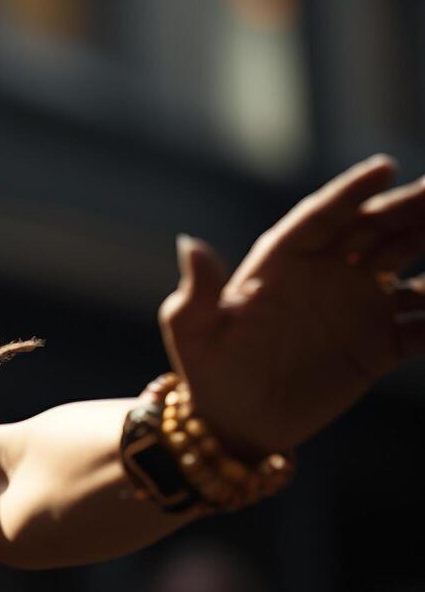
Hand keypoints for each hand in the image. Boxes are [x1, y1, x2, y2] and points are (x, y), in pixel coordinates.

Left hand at [158, 154, 424, 459]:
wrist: (236, 424)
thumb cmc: (208, 371)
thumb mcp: (193, 332)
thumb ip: (198, 292)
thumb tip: (190, 245)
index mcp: (283, 262)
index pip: (323, 217)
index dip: (352, 192)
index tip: (387, 167)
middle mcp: (327, 275)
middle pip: (377, 230)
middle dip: (411, 208)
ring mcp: (357, 307)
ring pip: (410, 267)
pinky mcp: (380, 345)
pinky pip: (422, 324)